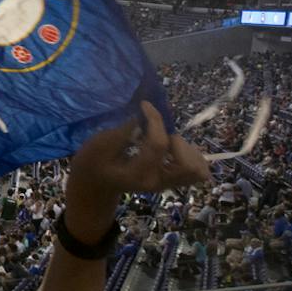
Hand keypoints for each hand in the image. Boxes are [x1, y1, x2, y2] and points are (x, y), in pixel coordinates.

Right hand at [66, 102, 207, 227]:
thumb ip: (122, 132)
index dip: (155, 119)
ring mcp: (167, 184)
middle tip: (159, 134)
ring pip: (198, 170)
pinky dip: (191, 156)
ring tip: (165, 142)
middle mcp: (157, 182)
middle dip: (177, 142)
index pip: (159, 145)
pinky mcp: (172, 181)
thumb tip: (143, 115)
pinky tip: (172, 149)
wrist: (96, 185)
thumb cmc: (94, 163)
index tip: (144, 105)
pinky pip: (197, 171)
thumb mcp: (99, 145)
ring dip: (186, 150)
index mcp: (137, 174)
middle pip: (189, 165)